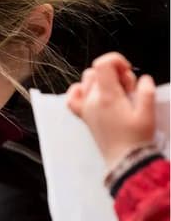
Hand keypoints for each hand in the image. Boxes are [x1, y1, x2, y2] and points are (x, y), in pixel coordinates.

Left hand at [66, 52, 155, 168]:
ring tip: (117, 93)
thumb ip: (146, 91)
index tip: (128, 70)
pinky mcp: (84, 116)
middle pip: (96, 71)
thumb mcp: (148, 113)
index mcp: (107, 97)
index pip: (102, 64)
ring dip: (101, 81)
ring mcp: (86, 108)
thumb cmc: (136, 139)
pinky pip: (72, 98)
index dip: (117, 60)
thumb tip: (143, 79)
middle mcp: (92, 100)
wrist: (125, 160)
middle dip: (114, 73)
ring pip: (85, 81)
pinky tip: (93, 95)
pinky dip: (80, 91)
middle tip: (128, 88)